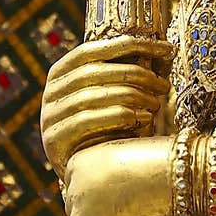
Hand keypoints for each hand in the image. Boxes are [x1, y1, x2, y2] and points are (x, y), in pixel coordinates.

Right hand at [40, 36, 169, 178]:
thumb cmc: (102, 127)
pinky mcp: (55, 139)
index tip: (165, 47)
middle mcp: (52, 90)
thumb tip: (162, 50)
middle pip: (97, 71)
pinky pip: (88, 120)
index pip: (95, 48)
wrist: (81, 171)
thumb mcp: (107, 96)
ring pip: (95, 95)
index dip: (132, 44)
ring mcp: (50, 115)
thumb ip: (120, 73)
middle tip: (163, 85)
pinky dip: (119, 116)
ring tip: (156, 104)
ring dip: (133, 96)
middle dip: (137, 75)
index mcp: (62, 71)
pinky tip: (143, 118)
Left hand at [63, 136, 172, 215]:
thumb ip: (105, 172)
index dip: (95, 196)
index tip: (114, 199)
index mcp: (77, 163)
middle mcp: (73, 189)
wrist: (175, 177)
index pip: (75, 187)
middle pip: (75, 212)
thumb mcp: (123, 156)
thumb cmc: (159, 163)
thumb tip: (100, 194)